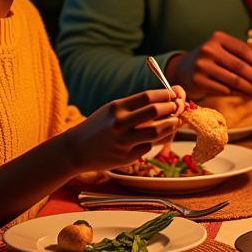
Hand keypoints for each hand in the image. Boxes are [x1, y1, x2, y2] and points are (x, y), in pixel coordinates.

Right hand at [64, 87, 184, 171]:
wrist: (75, 150)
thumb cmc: (99, 126)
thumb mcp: (112, 110)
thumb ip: (135, 106)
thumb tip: (166, 100)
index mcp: (116, 108)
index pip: (148, 96)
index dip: (166, 94)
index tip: (173, 95)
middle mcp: (120, 124)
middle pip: (155, 111)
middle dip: (172, 108)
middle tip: (177, 108)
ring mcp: (123, 142)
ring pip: (157, 131)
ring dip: (171, 125)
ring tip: (174, 121)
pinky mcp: (126, 157)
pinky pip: (148, 147)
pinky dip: (154, 141)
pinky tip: (154, 137)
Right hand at [166, 30, 251, 97]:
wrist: (183, 70)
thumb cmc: (211, 61)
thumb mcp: (224, 52)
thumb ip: (242, 60)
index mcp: (218, 38)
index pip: (243, 49)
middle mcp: (209, 50)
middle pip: (239, 66)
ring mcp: (202, 65)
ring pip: (233, 80)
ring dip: (249, 88)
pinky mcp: (198, 81)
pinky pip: (223, 90)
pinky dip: (237, 93)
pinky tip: (245, 95)